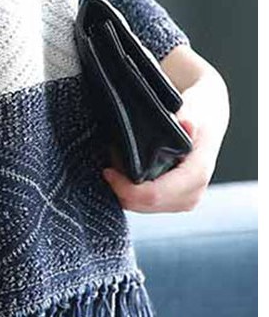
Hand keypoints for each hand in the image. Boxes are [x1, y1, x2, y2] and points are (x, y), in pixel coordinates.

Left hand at [101, 66, 229, 212]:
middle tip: (109, 166)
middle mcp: (194, 192)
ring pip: (145, 208)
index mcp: (197, 173)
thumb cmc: (198, 112)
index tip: (108, 171)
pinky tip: (125, 175)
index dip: (126, 188)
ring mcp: (186, 200)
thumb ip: (186, 117)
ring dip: (126, 193)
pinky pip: (148, 205)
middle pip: (146, 205)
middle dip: (123, 190)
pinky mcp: (177, 201)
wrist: (208, 119)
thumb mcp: (193, 108)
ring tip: (116, 167)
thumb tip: (186, 124)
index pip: (154, 194)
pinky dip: (133, 193)